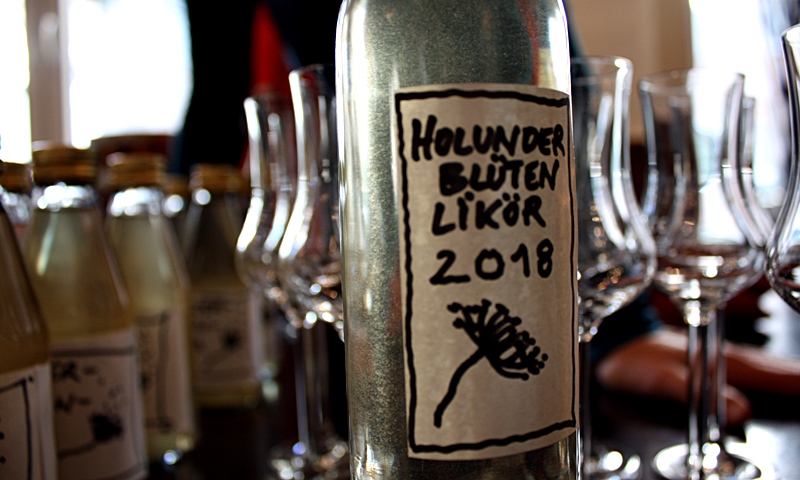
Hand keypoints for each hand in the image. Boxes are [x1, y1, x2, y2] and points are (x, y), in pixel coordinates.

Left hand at [594, 327, 799, 425]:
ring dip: (783, 370)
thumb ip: (696, 392)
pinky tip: (768, 368)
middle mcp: (718, 353)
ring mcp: (712, 351)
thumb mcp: (660, 378)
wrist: (612, 338)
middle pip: (767, 367)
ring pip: (757, 361)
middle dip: (795, 375)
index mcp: (714, 359)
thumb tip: (739, 411)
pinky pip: (743, 360)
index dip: (792, 382)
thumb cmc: (632, 359)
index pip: (764, 374)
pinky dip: (762, 365)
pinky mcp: (703, 352)